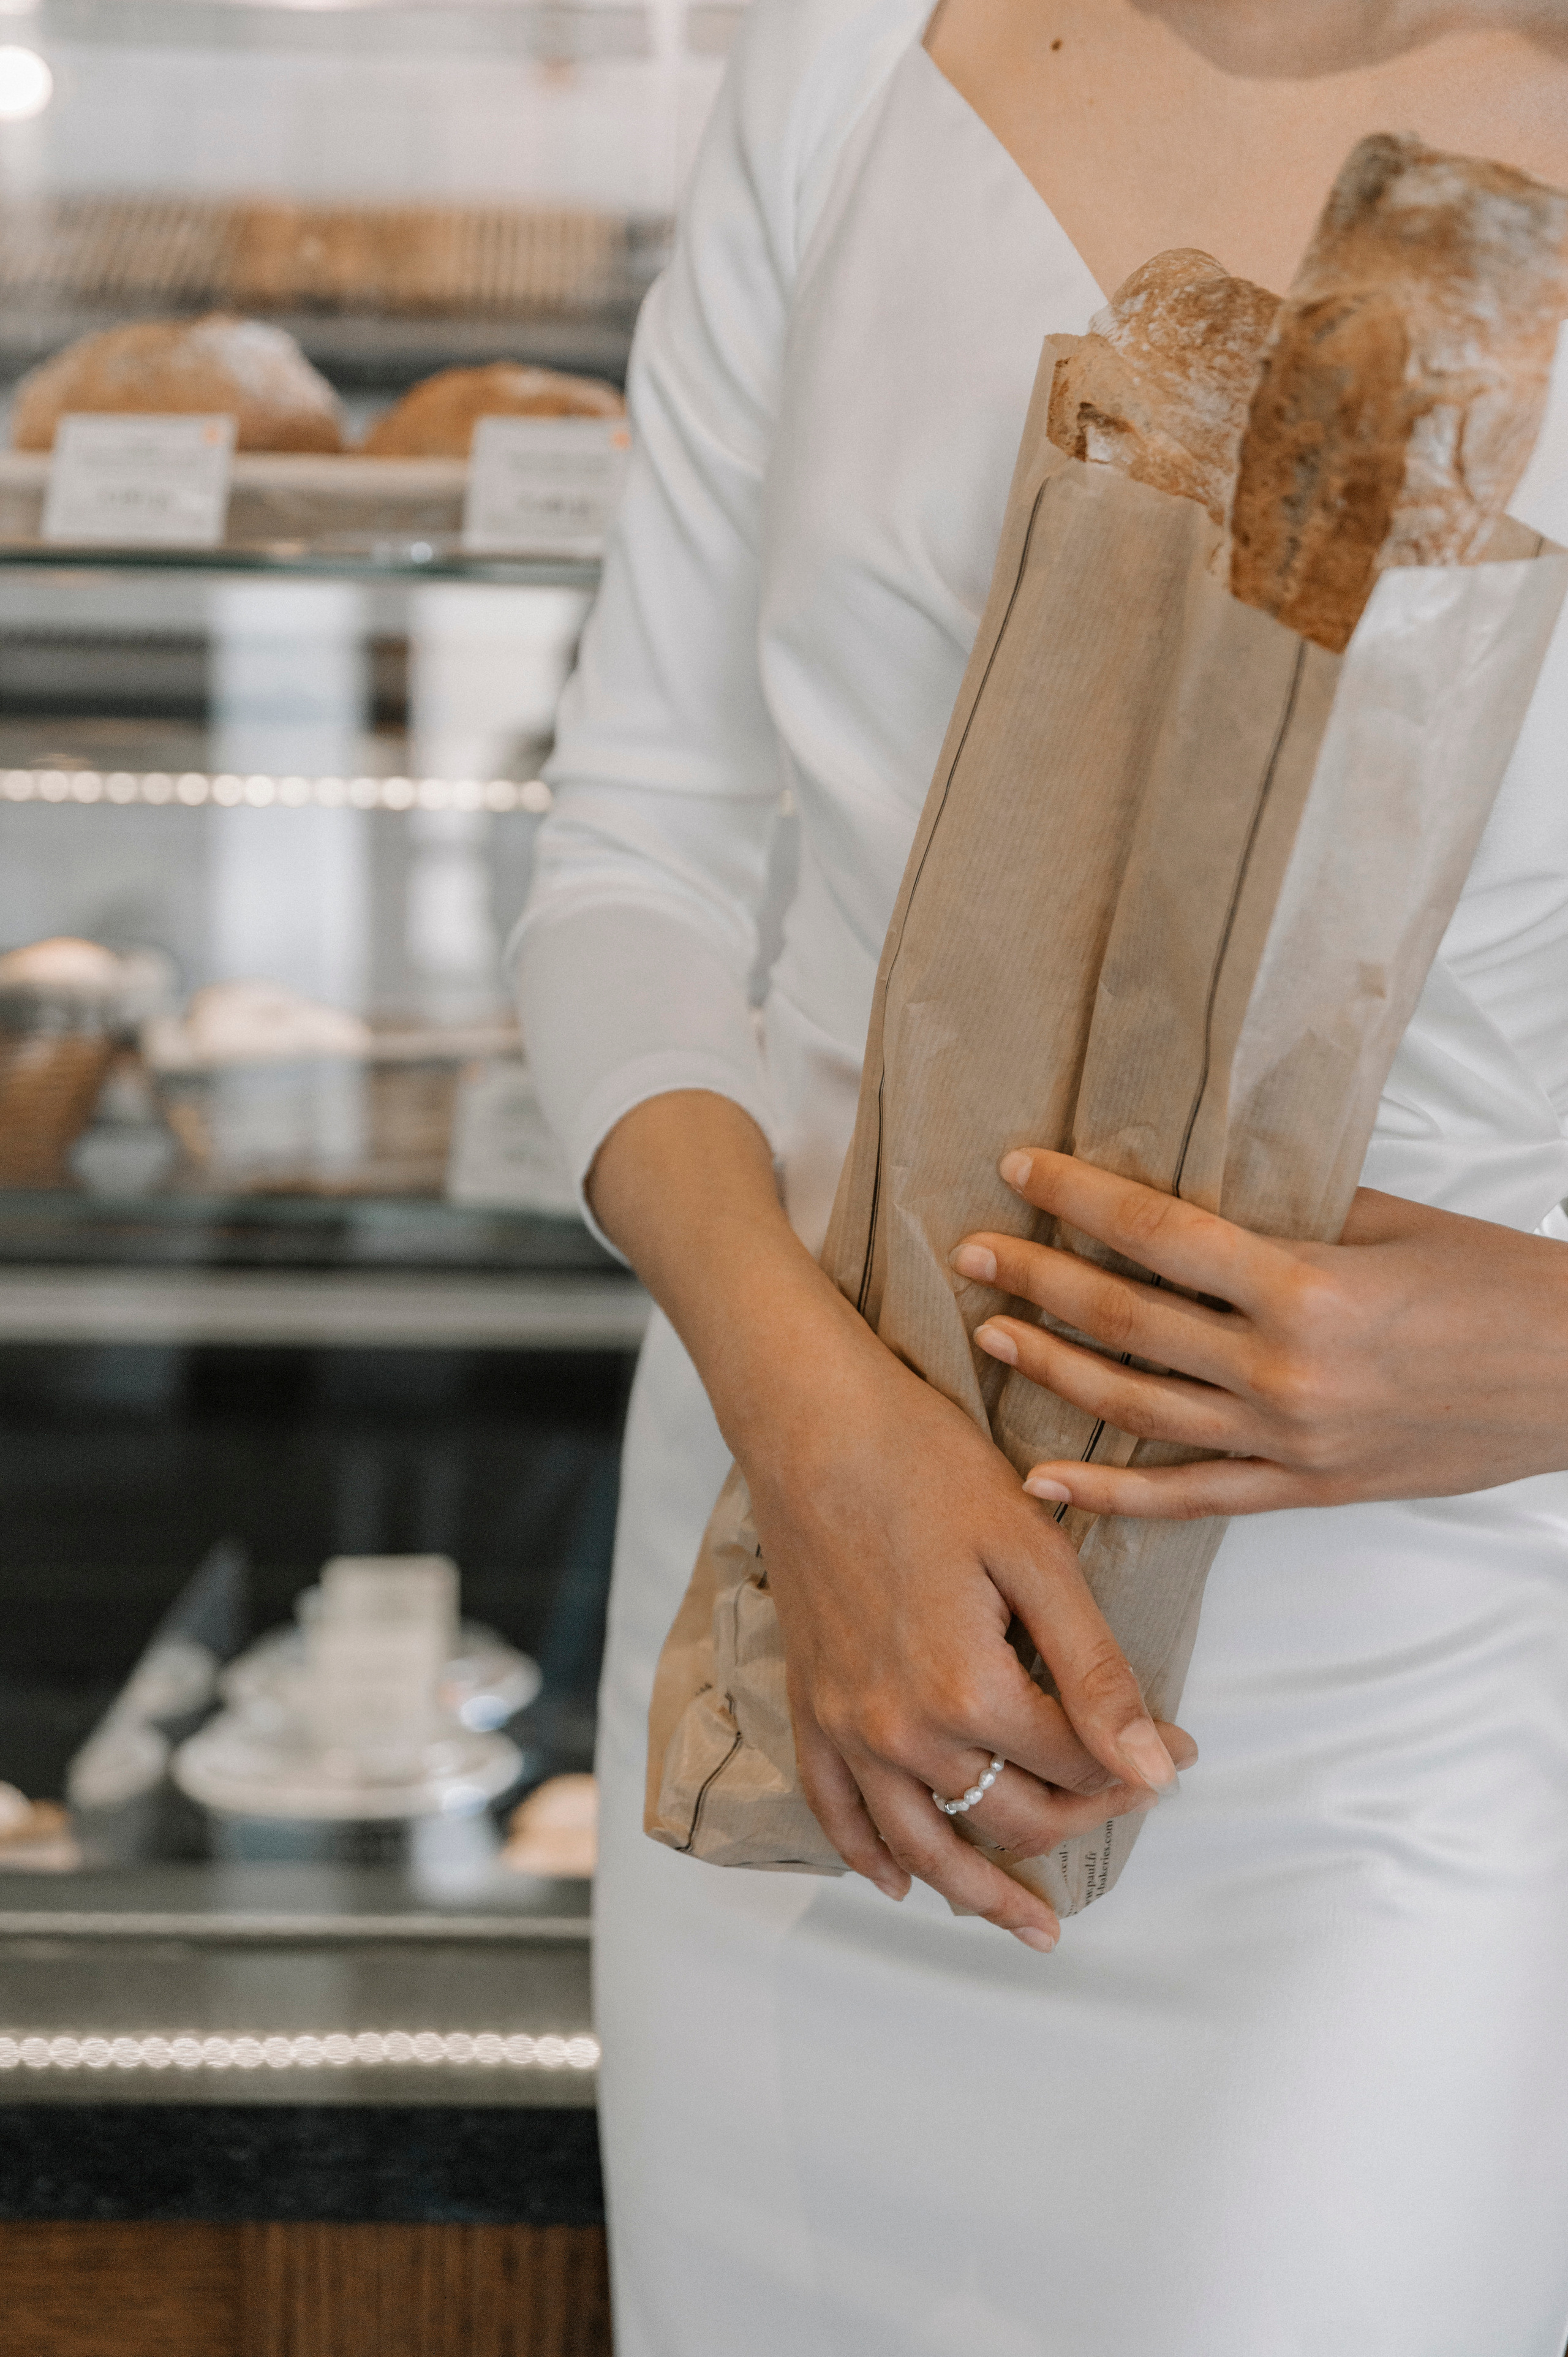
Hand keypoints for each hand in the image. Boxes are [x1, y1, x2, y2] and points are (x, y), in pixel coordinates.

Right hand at [741, 1317, 1195, 1952]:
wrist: (812, 1426)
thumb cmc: (928, 1469)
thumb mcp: (1035, 1555)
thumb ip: (1095, 1672)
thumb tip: (1154, 1770)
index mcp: (967, 1690)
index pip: (1075, 1764)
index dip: (1139, 1763)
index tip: (1180, 1747)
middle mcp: (900, 1728)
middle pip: (1009, 1813)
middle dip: (1081, 1816)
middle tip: (1126, 1799)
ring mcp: (845, 1725)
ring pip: (924, 1843)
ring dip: (980, 1893)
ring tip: (1032, 1928)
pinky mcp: (807, 1706)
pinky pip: (835, 1811)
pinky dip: (870, 1855)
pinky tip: (905, 1880)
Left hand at [951, 1148, 1567, 1518]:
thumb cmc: (1499, 1288)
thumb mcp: (1391, 1224)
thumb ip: (1290, 1215)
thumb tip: (1199, 1195)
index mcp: (1304, 1286)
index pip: (1157, 1234)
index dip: (1077, 1198)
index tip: (1018, 1168)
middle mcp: (1283, 1369)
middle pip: (1128, 1320)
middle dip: (1038, 1281)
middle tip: (971, 1253)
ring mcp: (1291, 1439)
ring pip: (1141, 1410)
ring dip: (1056, 1373)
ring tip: (992, 1337)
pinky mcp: (1308, 1488)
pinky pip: (1191, 1496)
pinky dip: (1112, 1492)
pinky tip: (1046, 1476)